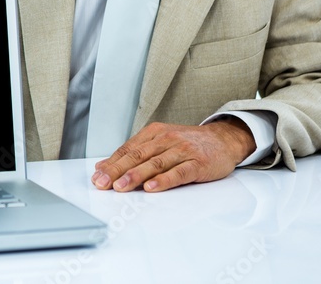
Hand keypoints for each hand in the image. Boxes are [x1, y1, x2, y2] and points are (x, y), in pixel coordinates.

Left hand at [91, 118, 255, 192]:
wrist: (223, 140)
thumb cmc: (188, 144)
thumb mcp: (160, 142)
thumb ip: (134, 153)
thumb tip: (104, 165)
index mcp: (154, 133)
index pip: (128, 149)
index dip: (111, 163)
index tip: (97, 176)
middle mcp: (166, 139)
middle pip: (137, 156)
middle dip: (117, 170)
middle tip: (103, 182)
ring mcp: (182, 150)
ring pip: (155, 163)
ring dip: (136, 176)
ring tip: (121, 186)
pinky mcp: (197, 163)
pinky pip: (178, 172)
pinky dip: (164, 180)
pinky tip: (152, 188)